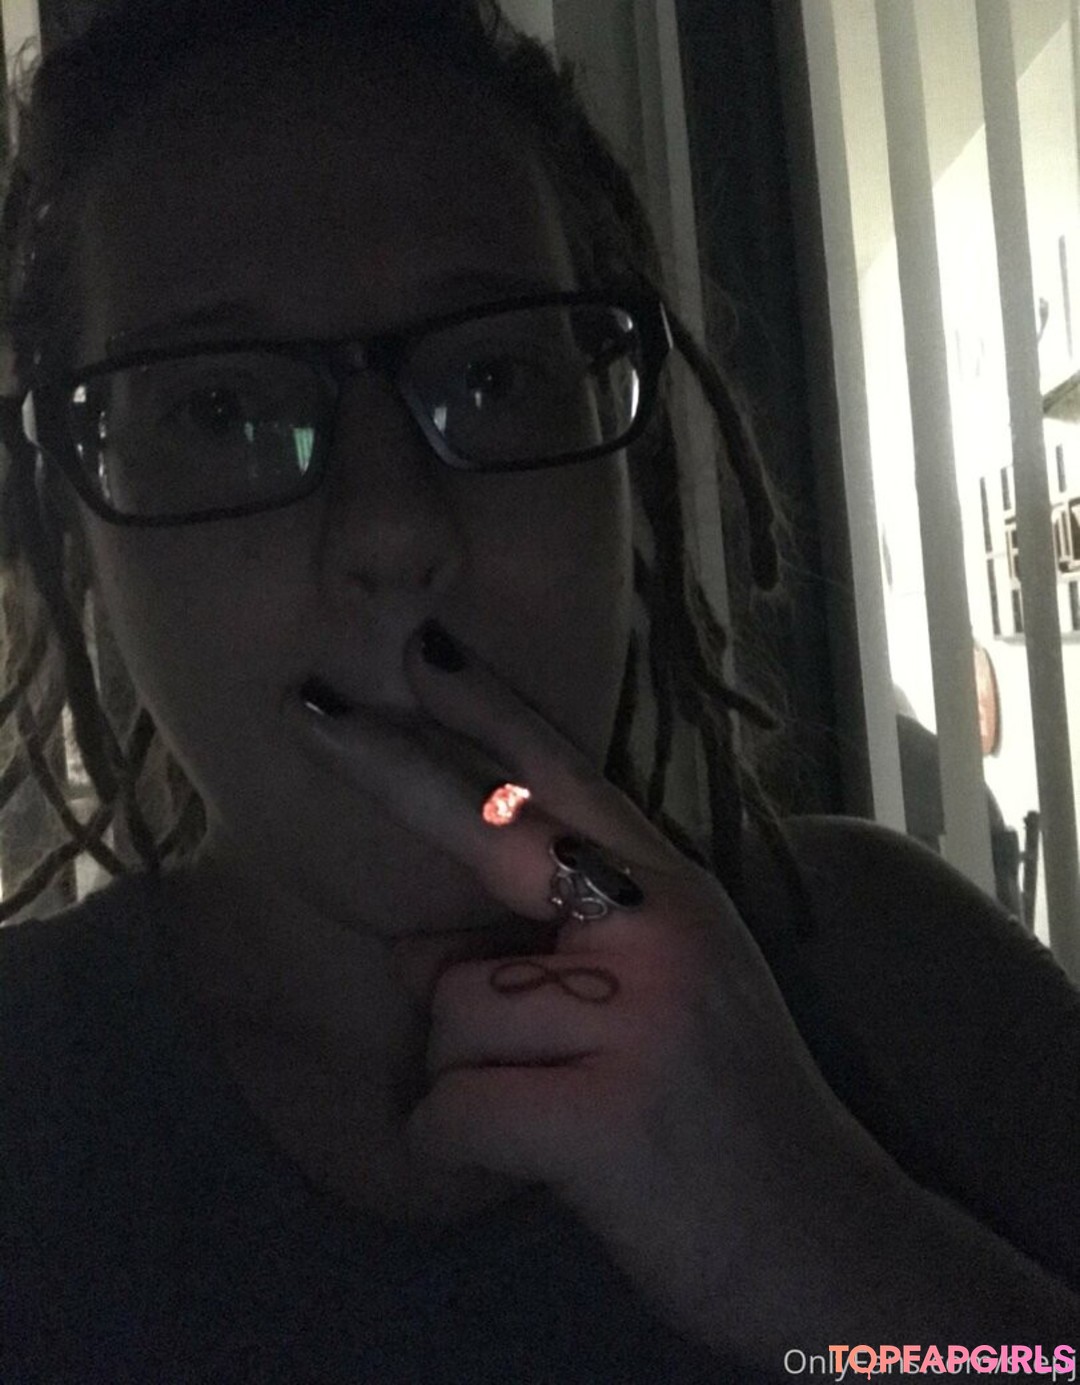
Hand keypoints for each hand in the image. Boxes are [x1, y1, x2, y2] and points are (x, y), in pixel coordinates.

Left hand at [293, 622, 883, 1357]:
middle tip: (307, 712)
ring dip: (461, 1072)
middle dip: (389, 769)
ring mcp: (639, 1017)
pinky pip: (450, 1108)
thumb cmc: (725, 1121)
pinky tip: (514, 1165)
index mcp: (674, 896)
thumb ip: (548, 958)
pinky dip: (453, 1146)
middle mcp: (661, 931)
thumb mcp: (653, 1008)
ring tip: (543, 1115)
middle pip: (494, 827)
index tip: (422, 649)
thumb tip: (411, 949)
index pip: (569, 779)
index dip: (491, 709)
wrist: (826, 1245)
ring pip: (450, 1006)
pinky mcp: (607, 1114)